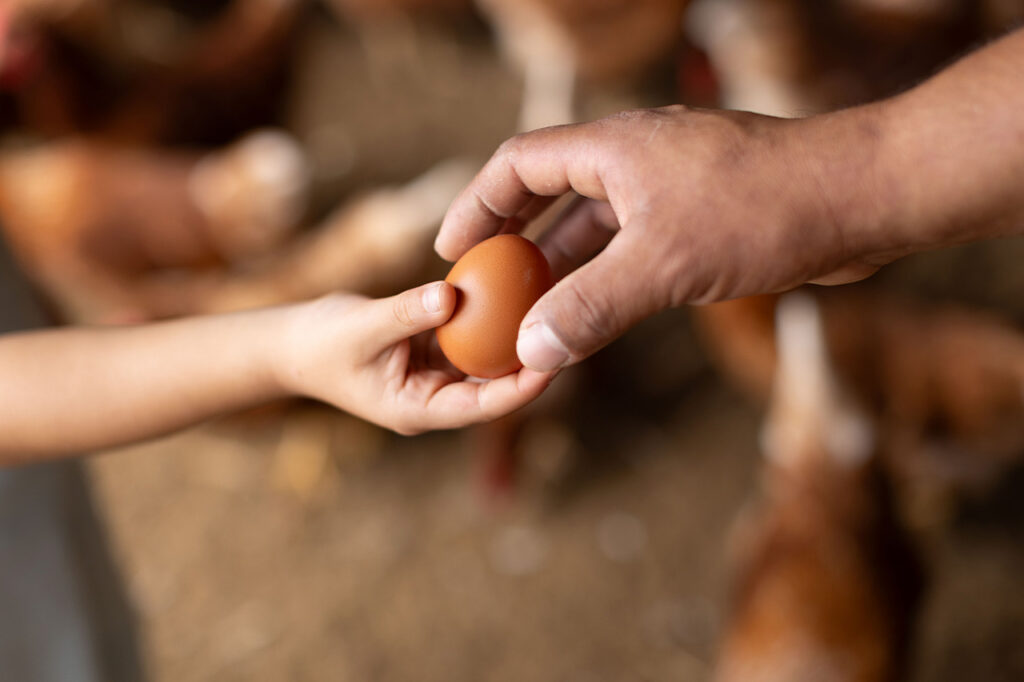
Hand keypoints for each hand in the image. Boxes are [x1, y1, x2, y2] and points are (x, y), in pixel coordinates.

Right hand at [276, 282, 555, 434]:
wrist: (292, 344)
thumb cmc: (319, 344)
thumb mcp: (360, 327)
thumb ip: (404, 312)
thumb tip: (451, 294)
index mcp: (420, 410)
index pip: (482, 407)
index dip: (521, 389)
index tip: (554, 363)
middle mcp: (437, 397)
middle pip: (495, 385)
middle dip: (531, 360)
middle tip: (569, 325)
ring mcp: (438, 374)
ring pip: (487, 357)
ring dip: (515, 334)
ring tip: (554, 302)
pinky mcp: (436, 349)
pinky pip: (471, 333)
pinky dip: (490, 315)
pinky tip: (516, 286)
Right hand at [436, 105, 893, 370]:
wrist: (862, 199)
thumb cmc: (764, 212)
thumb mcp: (663, 265)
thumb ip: (592, 308)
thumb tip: (531, 352)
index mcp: (614, 148)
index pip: (520, 164)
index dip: (478, 205)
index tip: (452, 248)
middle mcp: (636, 159)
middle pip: (553, 195)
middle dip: (516, 244)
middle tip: (487, 290)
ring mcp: (671, 187)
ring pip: (598, 226)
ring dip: (563, 268)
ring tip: (531, 313)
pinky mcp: (702, 216)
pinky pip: (635, 245)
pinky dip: (608, 277)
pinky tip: (597, 313)